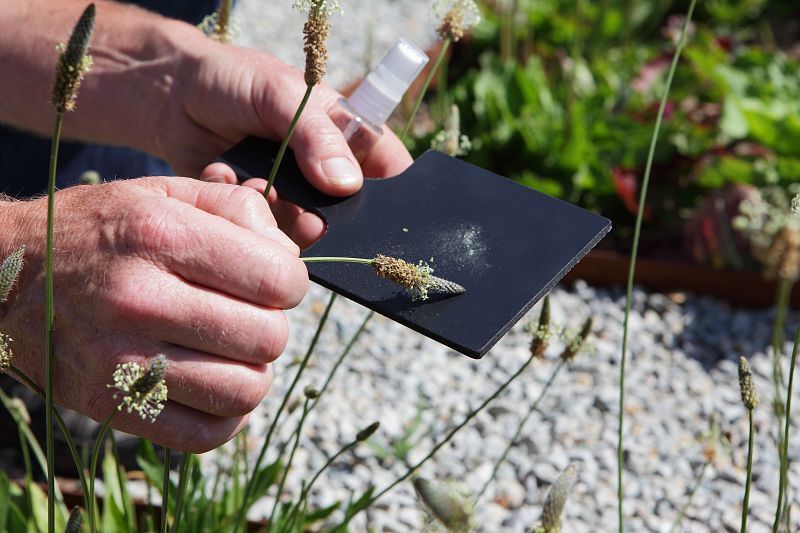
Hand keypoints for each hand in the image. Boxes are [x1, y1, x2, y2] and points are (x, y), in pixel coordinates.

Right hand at [0, 177, 307, 451]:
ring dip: (253, 371)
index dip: (291, 282)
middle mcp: (140, 301)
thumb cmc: (97, 231)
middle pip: (268, 338)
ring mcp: (122, 362)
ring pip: (245, 391)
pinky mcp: (111, 407)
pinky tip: (212, 383)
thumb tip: (291, 257)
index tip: (272, 280)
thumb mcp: (163, 192)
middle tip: (247, 313)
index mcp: (160, 238)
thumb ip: (237, 209)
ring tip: (230, 348)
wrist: (2, 277)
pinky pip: (206, 434)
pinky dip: (225, 414)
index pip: (278, 280)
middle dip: (272, 324)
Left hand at [155, 36, 412, 246]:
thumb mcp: (278, 93)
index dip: (391, 200)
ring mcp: (294, 195)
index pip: (391, 173)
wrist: (167, 96)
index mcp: (348, 135)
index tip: (377, 219)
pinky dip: (247, 215)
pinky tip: (225, 179)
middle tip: (302, 212)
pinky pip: (268, 232)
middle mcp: (326, 171)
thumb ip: (314, 135)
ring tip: (250, 182)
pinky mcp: (261, 213)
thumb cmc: (231, 80)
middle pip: (351, 214)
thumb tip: (347, 185)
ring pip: (308, 229)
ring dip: (279, 214)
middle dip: (326, 218)